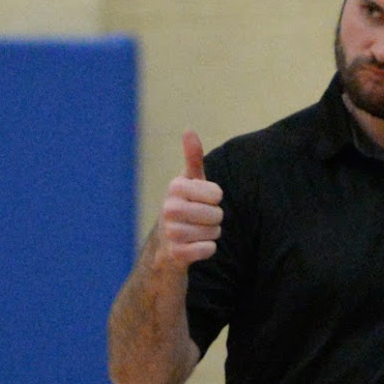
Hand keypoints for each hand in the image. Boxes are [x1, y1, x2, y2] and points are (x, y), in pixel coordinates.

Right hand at [158, 130, 223, 267]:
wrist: (165, 245)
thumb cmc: (184, 208)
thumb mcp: (189, 182)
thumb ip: (192, 158)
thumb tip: (188, 129)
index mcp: (175, 187)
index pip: (217, 193)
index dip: (215, 200)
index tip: (201, 201)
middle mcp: (169, 208)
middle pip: (217, 214)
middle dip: (215, 219)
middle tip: (201, 220)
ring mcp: (171, 232)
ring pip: (214, 232)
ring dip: (211, 235)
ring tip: (196, 232)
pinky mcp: (175, 254)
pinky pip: (208, 250)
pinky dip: (208, 250)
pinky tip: (195, 247)